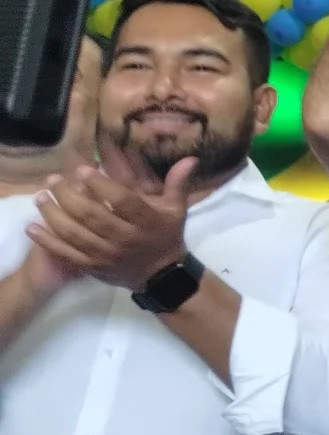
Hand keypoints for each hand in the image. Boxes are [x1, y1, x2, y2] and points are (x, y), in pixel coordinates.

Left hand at [27, 161, 195, 292]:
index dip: (101, 185)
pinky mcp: (92, 267)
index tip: (83, 170)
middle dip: (68, 195)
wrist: (160, 275)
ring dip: (53, 214)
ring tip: (39, 197)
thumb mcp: (176, 210)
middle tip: (52, 179)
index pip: (122, 201)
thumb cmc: (167, 236)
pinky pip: (66, 253)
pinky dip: (47, 241)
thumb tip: (189, 158)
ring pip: (75, 233)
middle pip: (92, 215)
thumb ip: (178, 183)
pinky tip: (32, 227)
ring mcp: (106, 254)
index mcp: (146, 221)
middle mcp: (125, 238)